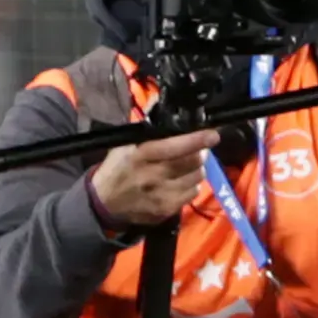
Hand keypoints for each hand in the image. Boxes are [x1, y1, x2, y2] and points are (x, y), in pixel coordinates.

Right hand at [89, 129, 219, 226]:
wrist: (104, 203)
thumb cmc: (117, 168)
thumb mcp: (124, 145)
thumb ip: (145, 130)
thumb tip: (162, 107)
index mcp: (140, 156)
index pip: (174, 146)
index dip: (196, 140)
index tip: (213, 135)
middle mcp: (152, 176)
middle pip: (191, 162)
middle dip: (200, 153)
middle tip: (199, 149)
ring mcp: (161, 196)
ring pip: (196, 178)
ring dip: (197, 169)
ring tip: (188, 165)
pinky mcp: (166, 211)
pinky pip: (192, 194)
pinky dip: (191, 185)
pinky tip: (180, 182)